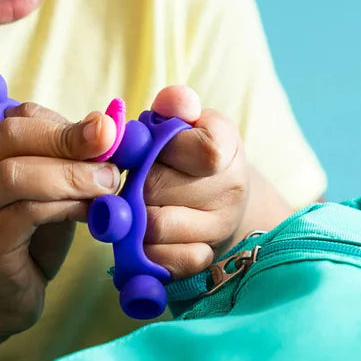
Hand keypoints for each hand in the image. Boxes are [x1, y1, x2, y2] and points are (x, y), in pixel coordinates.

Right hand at [0, 104, 119, 346]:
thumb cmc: (25, 243)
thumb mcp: (48, 192)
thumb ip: (67, 161)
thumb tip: (107, 127)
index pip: (18, 118)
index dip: (66, 123)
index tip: (108, 136)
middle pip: (12, 135)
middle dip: (69, 140)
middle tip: (112, 153)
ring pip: (16, 174)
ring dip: (71, 175)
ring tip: (108, 185)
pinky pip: (25, 212)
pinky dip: (65, 206)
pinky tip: (90, 214)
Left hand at [139, 85, 251, 278]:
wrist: (218, 198)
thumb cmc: (189, 153)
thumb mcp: (186, 122)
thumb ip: (175, 105)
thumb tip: (172, 101)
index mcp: (227, 147)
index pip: (203, 150)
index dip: (164, 147)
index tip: (150, 145)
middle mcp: (230, 190)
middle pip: (159, 187)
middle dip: (133, 180)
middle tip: (129, 176)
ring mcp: (219, 228)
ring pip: (156, 225)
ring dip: (132, 214)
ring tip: (131, 203)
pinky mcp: (204, 258)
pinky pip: (164, 259)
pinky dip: (142, 249)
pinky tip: (139, 235)